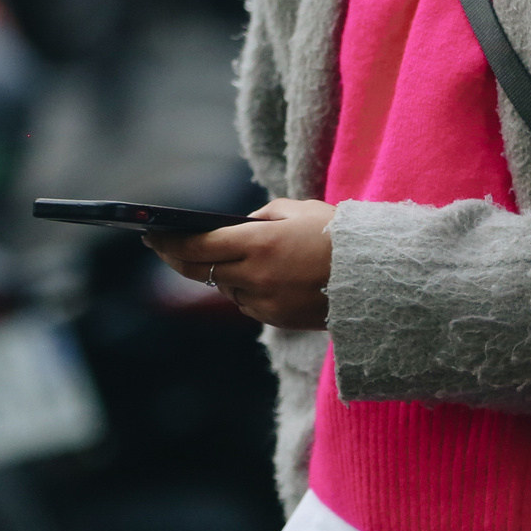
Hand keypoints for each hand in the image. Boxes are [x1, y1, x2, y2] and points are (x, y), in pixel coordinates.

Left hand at [148, 197, 335, 329]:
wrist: (378, 277)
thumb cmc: (339, 235)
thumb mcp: (299, 211)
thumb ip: (261, 217)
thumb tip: (234, 228)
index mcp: (260, 242)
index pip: (198, 244)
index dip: (170, 241)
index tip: (151, 233)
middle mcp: (256, 275)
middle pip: (199, 270)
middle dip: (175, 257)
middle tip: (160, 245)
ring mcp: (265, 301)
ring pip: (225, 287)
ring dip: (219, 273)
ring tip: (220, 256)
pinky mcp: (276, 319)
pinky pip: (247, 303)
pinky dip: (245, 288)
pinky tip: (258, 276)